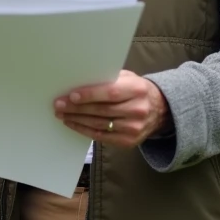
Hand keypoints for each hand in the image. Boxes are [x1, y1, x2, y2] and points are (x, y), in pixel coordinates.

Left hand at [54, 70, 170, 147]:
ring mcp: (134, 128)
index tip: (71, 96)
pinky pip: (102, 136)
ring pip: (99, 124)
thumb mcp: (128, 78)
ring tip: (62, 114)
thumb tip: (80, 80)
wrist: (160, 110)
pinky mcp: (129, 141)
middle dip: (77, 108)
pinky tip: (73, 123)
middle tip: (59, 105)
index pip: (110, 93)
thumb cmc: (136, 90)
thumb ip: (109, 78)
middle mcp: (138, 109)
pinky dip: (84, 130)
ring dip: (77, 120)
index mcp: (137, 89)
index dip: (90, 95)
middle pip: (102, 110)